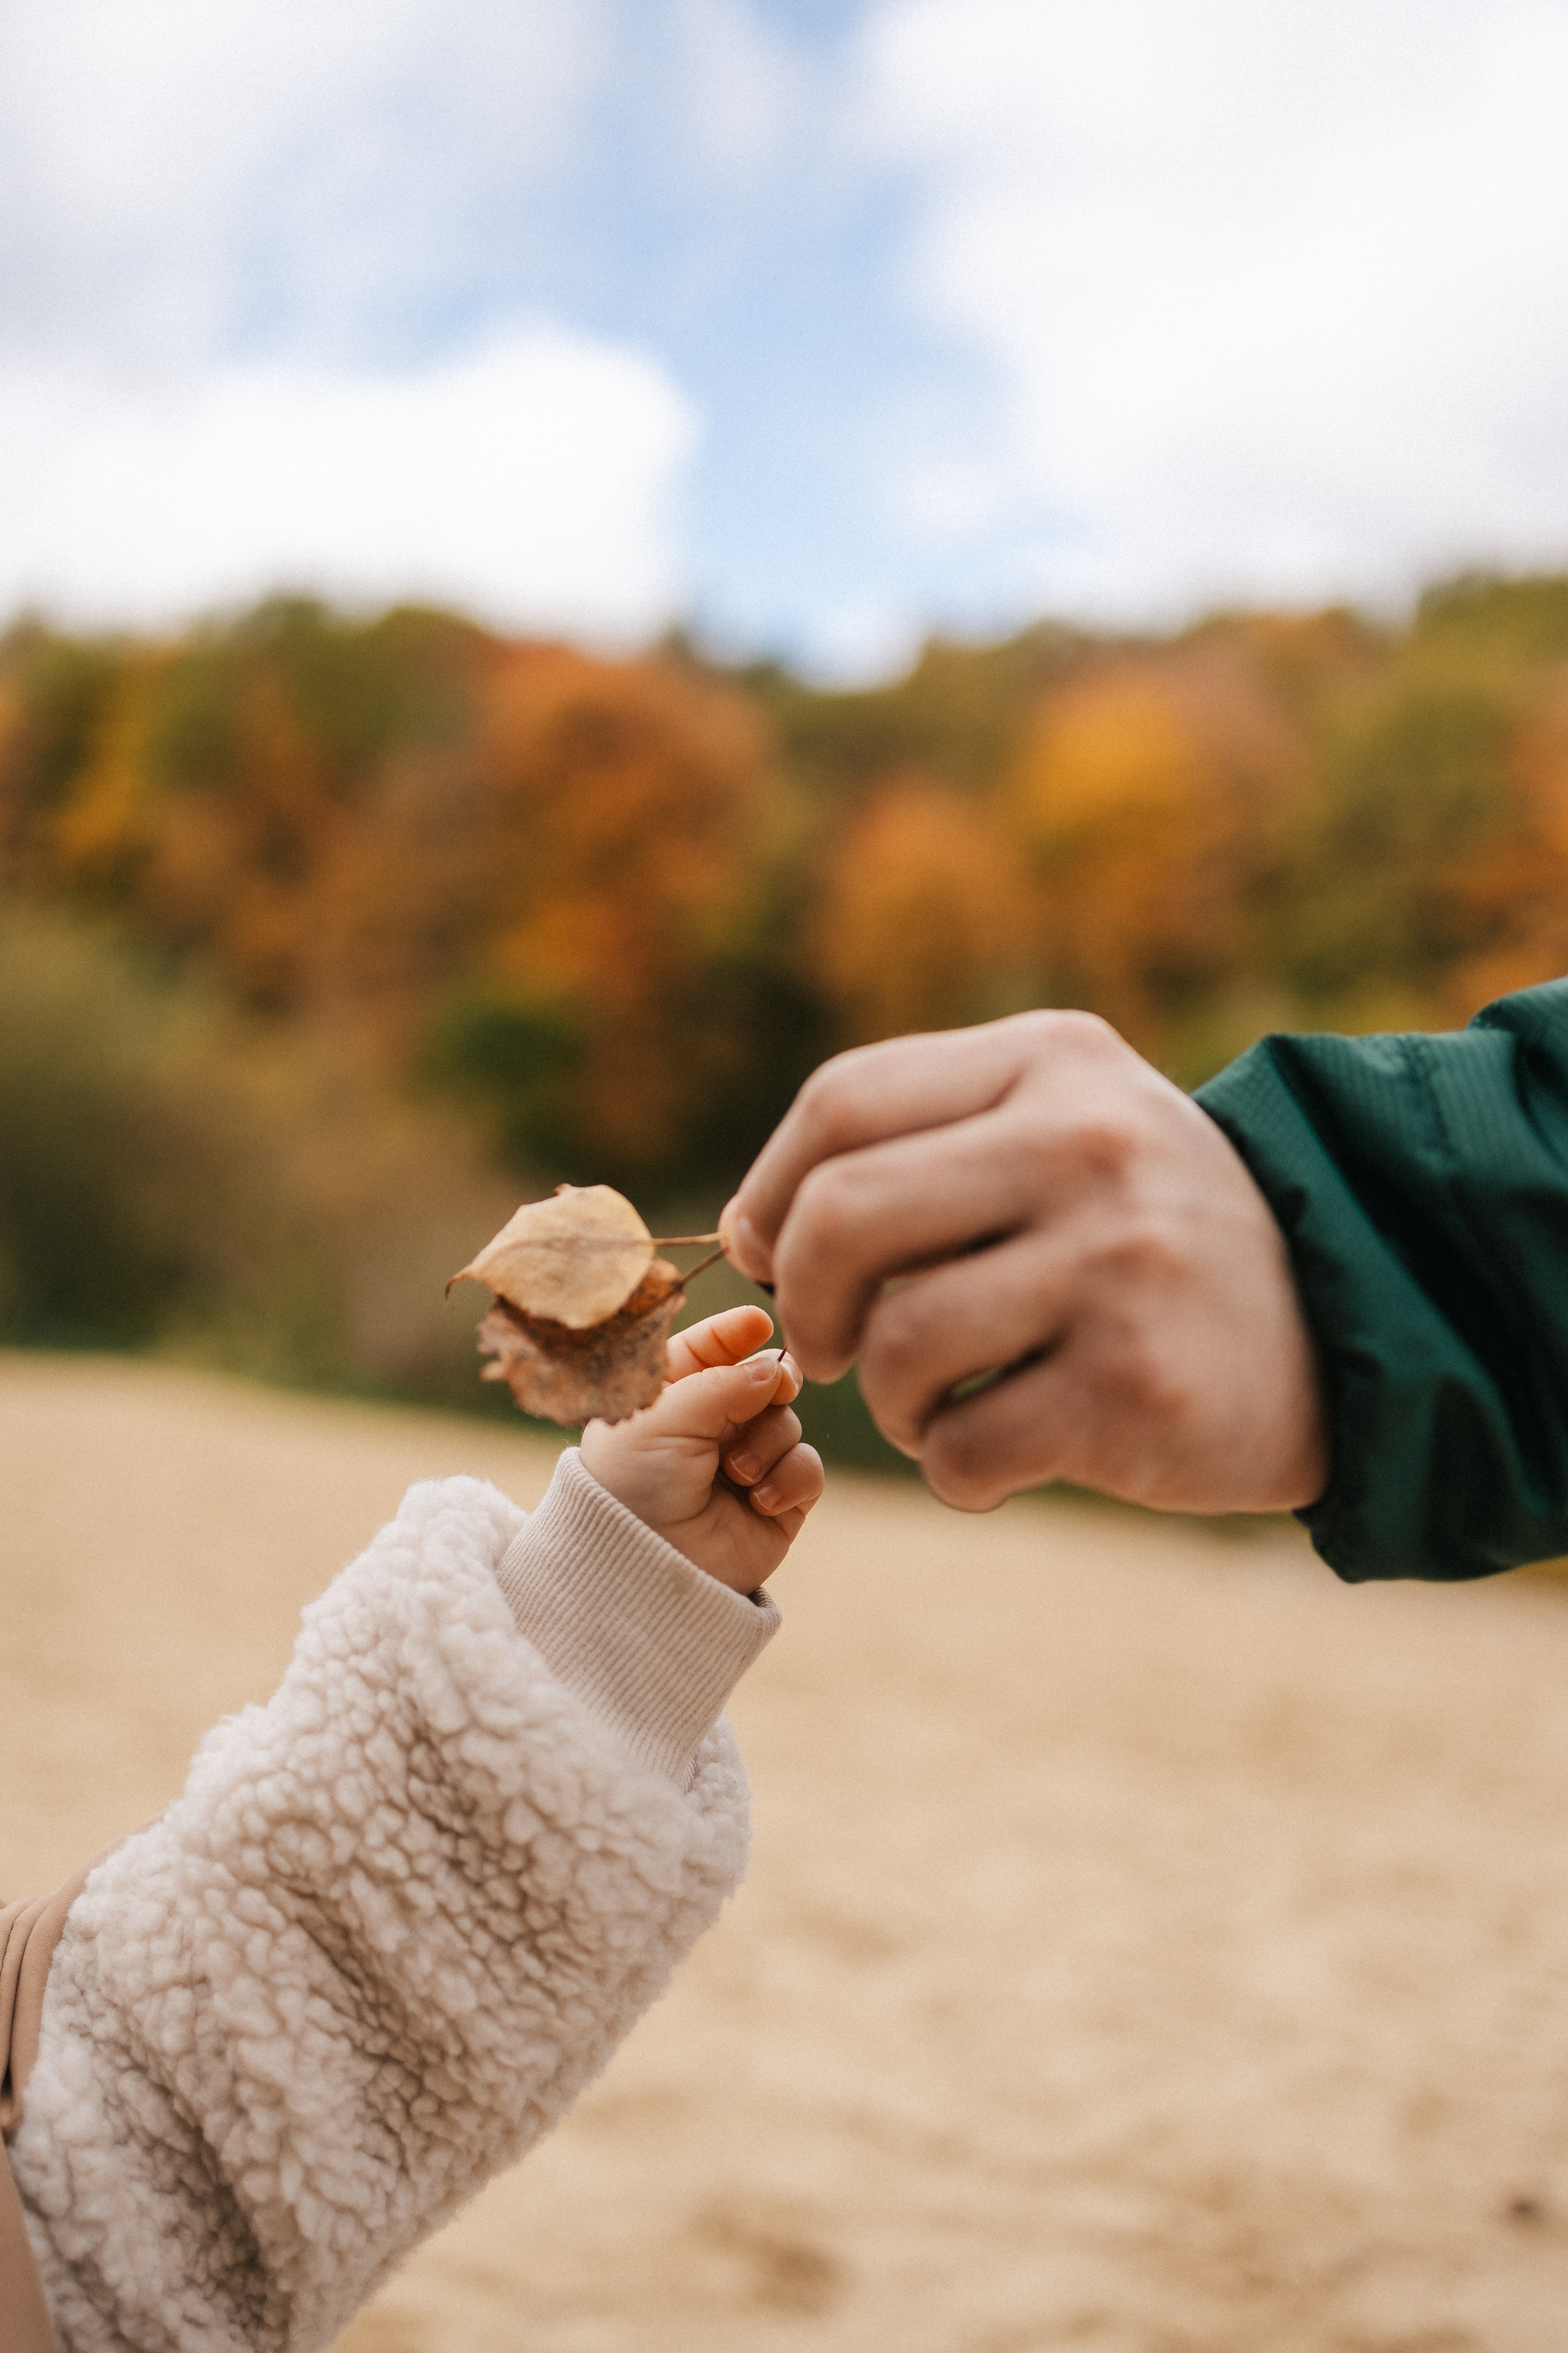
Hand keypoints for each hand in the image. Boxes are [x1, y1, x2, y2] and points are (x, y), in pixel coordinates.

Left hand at [579, 1305, 824, 1591]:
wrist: (643, 1566)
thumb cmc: (633, 1485)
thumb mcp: (666, 1415)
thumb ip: (723, 1381)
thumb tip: (775, 1368)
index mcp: (669, 1400)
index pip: (708, 1350)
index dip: (734, 1334)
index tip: (758, 1324)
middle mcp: (708, 1429)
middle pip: (762, 1381)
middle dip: (771, 1382)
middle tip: (774, 1389)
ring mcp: (745, 1465)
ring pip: (788, 1423)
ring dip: (768, 1442)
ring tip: (736, 1473)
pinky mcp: (776, 1504)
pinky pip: (807, 1469)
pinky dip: (790, 1479)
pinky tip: (760, 1502)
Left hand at [719, 1011, 1327, 1516]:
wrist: (1342, 1328)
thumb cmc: (1148, 1236)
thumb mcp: (1064, 1129)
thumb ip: (916, 1146)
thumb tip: (745, 1228)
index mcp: (1055, 1060)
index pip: (844, 1104)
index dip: (773, 1192)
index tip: (770, 1253)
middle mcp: (1088, 1145)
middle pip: (843, 1218)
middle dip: (807, 1302)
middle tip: (832, 1346)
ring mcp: (1118, 1265)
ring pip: (897, 1346)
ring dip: (888, 1402)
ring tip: (937, 1405)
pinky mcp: (1134, 1389)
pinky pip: (963, 1446)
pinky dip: (955, 1470)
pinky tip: (1002, 1455)